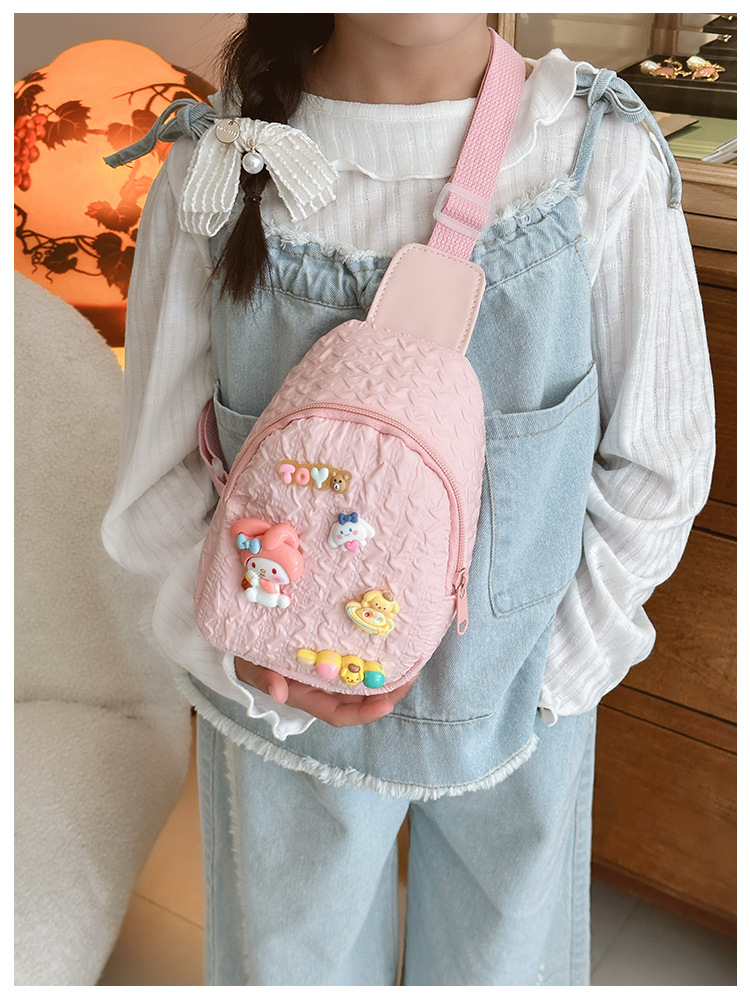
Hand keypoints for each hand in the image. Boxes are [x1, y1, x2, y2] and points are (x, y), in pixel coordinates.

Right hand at [234, 657, 413, 727]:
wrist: (245, 646)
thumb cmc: (250, 659)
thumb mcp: (254, 668)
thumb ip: (266, 679)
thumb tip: (278, 693)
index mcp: (308, 697)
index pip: (341, 714)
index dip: (365, 713)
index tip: (387, 704)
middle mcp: (323, 691)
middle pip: (360, 701)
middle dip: (387, 694)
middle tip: (411, 677)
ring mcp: (329, 675)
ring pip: (363, 684)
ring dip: (387, 678)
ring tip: (411, 664)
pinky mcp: (332, 658)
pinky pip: (358, 664)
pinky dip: (375, 660)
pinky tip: (392, 648)